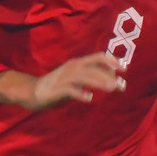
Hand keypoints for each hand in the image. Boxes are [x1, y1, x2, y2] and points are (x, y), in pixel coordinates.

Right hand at [0, 52, 123, 110]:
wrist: (32, 91)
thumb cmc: (59, 85)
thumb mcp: (76, 78)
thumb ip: (92, 77)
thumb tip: (111, 80)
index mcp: (77, 63)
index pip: (97, 57)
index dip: (112, 61)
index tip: (124, 68)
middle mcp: (72, 68)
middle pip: (94, 68)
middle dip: (109, 75)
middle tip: (121, 85)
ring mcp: (64, 77)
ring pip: (84, 77)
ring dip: (99, 82)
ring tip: (111, 88)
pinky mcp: (57, 89)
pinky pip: (70, 90)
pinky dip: (80, 93)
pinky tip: (89, 98)